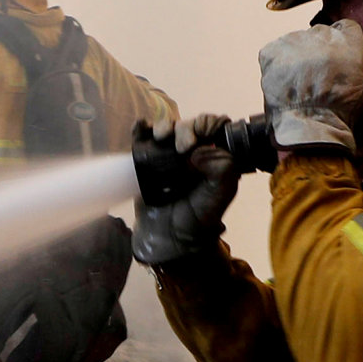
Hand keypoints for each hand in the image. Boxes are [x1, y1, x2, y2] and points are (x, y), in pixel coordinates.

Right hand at [129, 115, 242, 267]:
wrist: (169, 237)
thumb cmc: (198, 216)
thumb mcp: (220, 194)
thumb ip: (221, 169)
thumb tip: (198, 151)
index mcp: (214, 154)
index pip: (215, 126)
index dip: (208, 124)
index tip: (202, 135)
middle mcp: (193, 150)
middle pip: (189, 125)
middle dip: (186, 130)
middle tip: (183, 149)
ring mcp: (169, 154)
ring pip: (167, 128)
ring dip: (164, 127)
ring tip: (161, 138)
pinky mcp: (147, 159)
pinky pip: (143, 138)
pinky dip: (141, 129)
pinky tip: (141, 129)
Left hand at [259, 19, 362, 152]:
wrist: (311, 125)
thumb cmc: (339, 110)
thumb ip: (359, 61)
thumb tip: (350, 54)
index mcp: (347, 40)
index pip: (345, 28)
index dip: (341, 46)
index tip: (336, 59)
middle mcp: (320, 34)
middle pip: (319, 35)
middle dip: (318, 53)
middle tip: (317, 77)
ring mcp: (294, 41)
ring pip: (296, 42)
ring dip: (298, 58)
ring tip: (299, 83)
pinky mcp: (272, 52)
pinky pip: (275, 51)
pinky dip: (278, 65)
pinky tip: (286, 82)